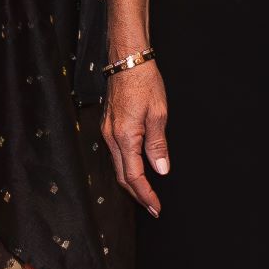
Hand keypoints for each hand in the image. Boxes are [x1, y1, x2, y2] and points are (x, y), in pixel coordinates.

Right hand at [102, 59, 168, 215]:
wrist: (127, 60)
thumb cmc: (144, 82)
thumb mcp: (158, 113)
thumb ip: (158, 144)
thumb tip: (160, 169)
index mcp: (125, 136)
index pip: (134, 175)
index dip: (146, 194)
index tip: (156, 207)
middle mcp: (111, 136)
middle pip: (121, 176)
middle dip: (137, 195)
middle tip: (152, 208)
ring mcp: (107, 131)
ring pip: (117, 166)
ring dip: (131, 183)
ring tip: (147, 194)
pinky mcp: (108, 125)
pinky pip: (116, 154)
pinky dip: (126, 168)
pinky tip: (136, 171)